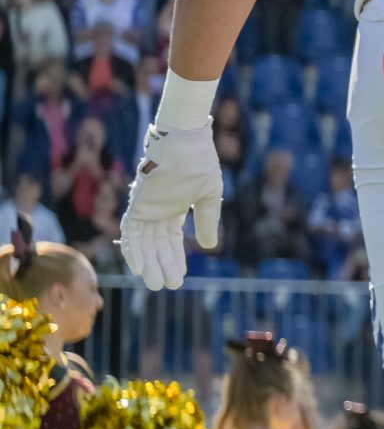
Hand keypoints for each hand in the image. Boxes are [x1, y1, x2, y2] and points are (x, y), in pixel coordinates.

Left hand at [119, 120, 223, 289]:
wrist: (186, 142)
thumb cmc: (200, 163)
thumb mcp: (209, 197)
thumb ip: (207, 221)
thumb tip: (209, 247)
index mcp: (174, 209)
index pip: (171, 241)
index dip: (175, 259)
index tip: (181, 277)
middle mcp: (157, 212)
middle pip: (157, 246)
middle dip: (162, 266)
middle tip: (169, 286)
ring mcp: (145, 209)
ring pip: (143, 243)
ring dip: (147, 264)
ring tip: (155, 284)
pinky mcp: (137, 205)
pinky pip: (130, 232)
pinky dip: (133, 250)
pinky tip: (139, 267)